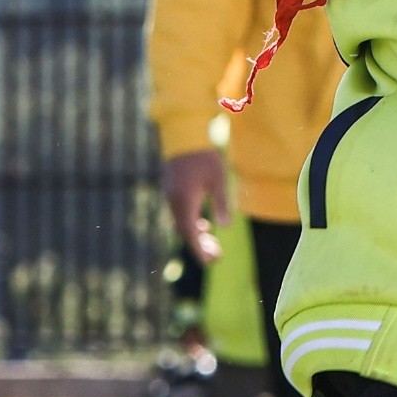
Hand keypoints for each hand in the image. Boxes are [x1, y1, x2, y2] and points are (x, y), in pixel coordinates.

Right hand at [160, 148, 226, 265]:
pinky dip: (191, 223)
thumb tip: (226, 226)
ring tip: (213, 243)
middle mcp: (174, 201)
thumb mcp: (218, 179)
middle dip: (200, 246)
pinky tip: (204, 225)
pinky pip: (180, 214)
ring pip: (182, 223)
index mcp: (185, 201)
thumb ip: (221, 203)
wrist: (183, 135)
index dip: (200, 249)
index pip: (190, 233)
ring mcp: (170, 196)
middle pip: (185, 232)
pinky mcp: (170, 191)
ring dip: (196, 235)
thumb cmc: (204, 156)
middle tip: (217, 256)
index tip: (211, 261)